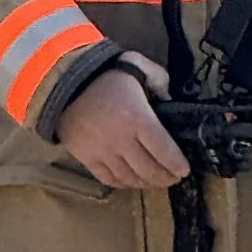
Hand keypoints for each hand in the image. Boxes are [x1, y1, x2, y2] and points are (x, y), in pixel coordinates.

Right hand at [58, 55, 189, 190]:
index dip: (177, 165)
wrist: (66, 81)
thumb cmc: (108, 75)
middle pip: (149, 170)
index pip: (164, 151)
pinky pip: (108, 179)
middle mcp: (121, 139)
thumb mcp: (140, 68)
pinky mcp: (86, 157)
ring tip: (155, 181)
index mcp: (138, 118)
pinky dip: (123, 184)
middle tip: (173, 178)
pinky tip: (132, 180)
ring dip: (146, 183)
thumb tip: (172, 103)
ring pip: (130, 178)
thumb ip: (161, 82)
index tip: (184, 170)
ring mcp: (102, 151)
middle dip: (165, 178)